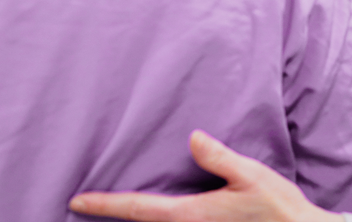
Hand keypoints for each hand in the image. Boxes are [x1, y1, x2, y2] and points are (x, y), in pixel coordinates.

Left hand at [68, 131, 339, 221]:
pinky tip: (156, 216)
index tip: (75, 201)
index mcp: (191, 215)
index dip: (104, 205)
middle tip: (82, 209)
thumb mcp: (250, 174)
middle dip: (112, 216)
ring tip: (112, 211)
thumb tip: (192, 138)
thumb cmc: (276, 207)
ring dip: (134, 221)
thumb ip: (219, 157)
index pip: (138, 209)